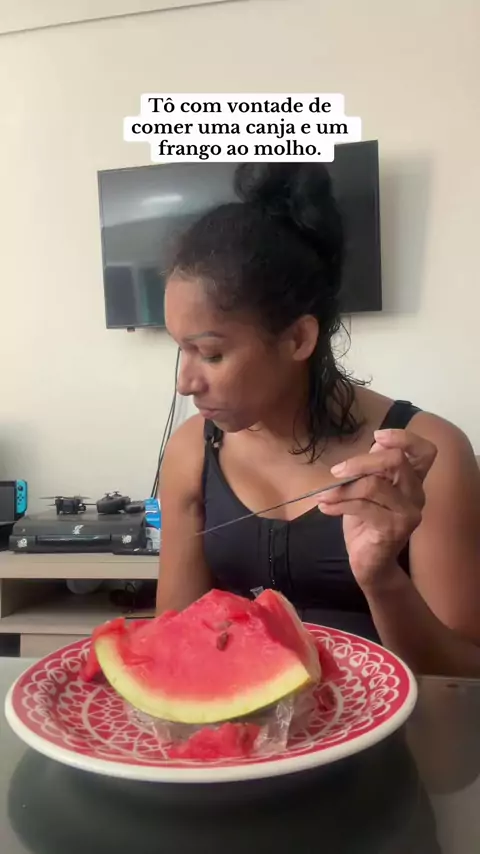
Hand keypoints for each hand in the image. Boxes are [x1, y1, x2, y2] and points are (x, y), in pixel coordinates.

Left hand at [317, 429, 436, 589]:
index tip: (377, 437)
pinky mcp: (394, 528)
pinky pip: (363, 506)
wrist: (369, 563)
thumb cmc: (367, 521)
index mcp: (413, 479)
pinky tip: (325, 506)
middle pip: (396, 460)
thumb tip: (375, 444)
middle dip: (362, 461)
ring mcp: (408, 512)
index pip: (425, 451)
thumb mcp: (367, 489)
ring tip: (325, 494)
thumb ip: (373, 467)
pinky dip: (339, 503)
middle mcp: (416, 493)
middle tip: (337, 471)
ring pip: (374, 484)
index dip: (405, 438)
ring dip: (342, 488)